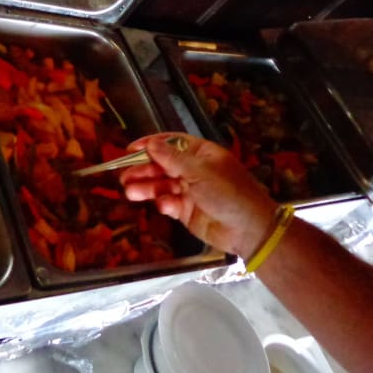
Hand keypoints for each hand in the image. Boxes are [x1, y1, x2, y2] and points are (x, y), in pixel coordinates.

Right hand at [119, 133, 277, 256]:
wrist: (249, 229)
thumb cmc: (228, 192)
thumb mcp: (199, 172)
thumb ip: (172, 159)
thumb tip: (151, 144)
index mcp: (201, 154)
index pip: (171, 144)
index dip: (150, 145)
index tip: (129, 150)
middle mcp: (194, 170)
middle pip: (162, 165)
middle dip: (143, 170)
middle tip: (123, 176)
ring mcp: (190, 191)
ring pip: (162, 185)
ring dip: (146, 188)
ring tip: (129, 192)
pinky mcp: (187, 211)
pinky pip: (169, 203)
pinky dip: (164, 204)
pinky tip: (163, 206)